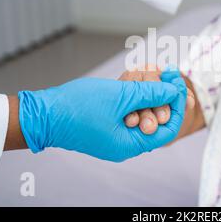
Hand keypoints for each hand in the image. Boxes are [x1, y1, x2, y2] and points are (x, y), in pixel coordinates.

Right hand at [17, 72, 186, 161]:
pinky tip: (137, 84)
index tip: (178, 82)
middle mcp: (124, 145)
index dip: (177, 104)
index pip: (167, 129)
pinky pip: (128, 115)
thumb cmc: (78, 107)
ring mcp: (114, 137)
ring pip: (143, 117)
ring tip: (155, 77)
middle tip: (168, 77)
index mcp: (130, 145)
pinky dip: (135, 100)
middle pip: (157, 124)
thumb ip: (150, 93)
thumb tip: (175, 90)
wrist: (42, 113)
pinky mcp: (106, 128)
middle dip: (166, 99)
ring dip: (150, 97)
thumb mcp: (121, 96)